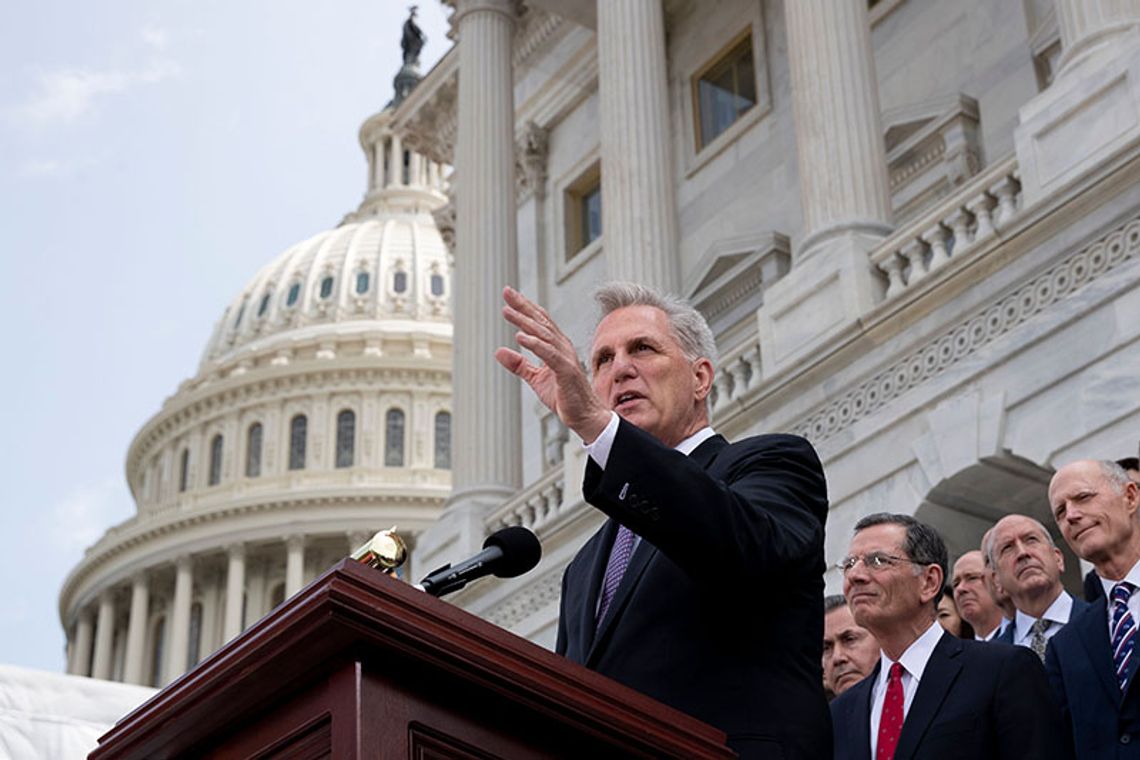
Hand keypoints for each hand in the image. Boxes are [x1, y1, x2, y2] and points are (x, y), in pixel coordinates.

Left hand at [495, 287, 611, 442]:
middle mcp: (562, 347)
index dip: (524, 307)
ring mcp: (565, 358)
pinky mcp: (566, 371)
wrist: (584, 415)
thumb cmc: (564, 396)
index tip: (508, 295)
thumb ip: (519, 364)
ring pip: (543, 335)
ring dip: (525, 322)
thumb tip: (499, 351)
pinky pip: (549, 354)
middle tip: (506, 291)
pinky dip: (535, 344)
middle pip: (541, 322)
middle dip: (523, 306)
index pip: (539, 322)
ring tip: (508, 312)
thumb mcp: (536, 379)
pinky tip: (521, 337)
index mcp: (556, 347)